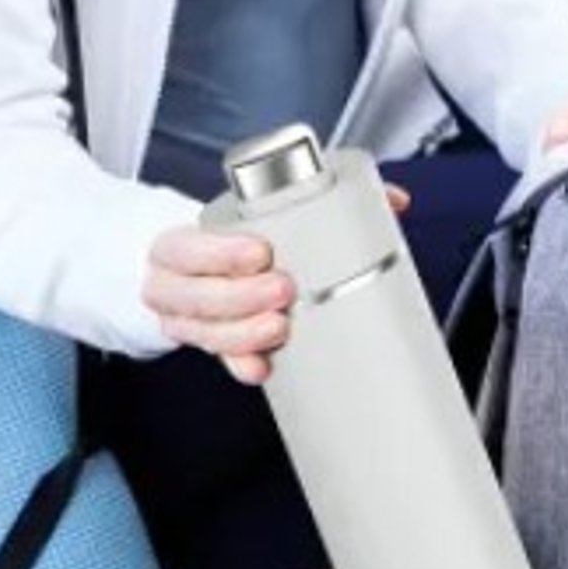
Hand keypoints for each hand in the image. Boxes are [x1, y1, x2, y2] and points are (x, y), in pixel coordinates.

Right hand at [143, 184, 409, 384]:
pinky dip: (242, 364)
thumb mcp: (258, 217)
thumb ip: (323, 200)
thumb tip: (394, 200)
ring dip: (244, 334)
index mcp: (179, 245)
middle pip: (198, 297)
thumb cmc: (232, 241)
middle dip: (241, 296)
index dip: (220, 253)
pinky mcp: (209, 347)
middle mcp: (173, 286)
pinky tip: (261, 368)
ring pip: (206, 334)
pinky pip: (222, 361)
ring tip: (280, 327)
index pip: (186, 247)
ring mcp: (187, 323)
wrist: (199, 271)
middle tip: (283, 290)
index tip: (261, 252)